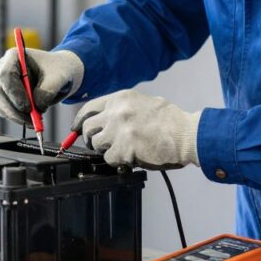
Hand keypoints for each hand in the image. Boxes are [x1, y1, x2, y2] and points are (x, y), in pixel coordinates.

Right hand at [0, 48, 83, 126]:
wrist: (57, 75)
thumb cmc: (57, 70)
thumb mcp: (58, 77)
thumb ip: (48, 90)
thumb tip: (38, 106)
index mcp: (14, 57)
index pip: (6, 75)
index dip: (15, 93)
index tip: (28, 108)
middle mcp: (2, 69)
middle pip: (0, 93)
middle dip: (15, 110)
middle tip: (32, 121)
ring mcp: (1, 84)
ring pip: (1, 105)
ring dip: (17, 117)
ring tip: (37, 121)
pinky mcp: (4, 98)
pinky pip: (6, 112)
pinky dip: (18, 119)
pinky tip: (32, 119)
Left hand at [72, 89, 201, 169]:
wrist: (185, 134)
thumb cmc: (169, 121)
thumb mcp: (144, 102)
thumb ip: (123, 108)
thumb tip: (105, 118)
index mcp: (120, 98)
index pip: (89, 108)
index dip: (79, 121)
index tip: (75, 129)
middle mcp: (116, 112)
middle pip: (88, 128)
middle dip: (91, 139)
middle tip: (100, 145)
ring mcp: (119, 130)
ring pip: (97, 144)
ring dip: (106, 150)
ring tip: (121, 150)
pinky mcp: (124, 148)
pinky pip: (110, 159)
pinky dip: (118, 161)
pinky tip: (130, 158)